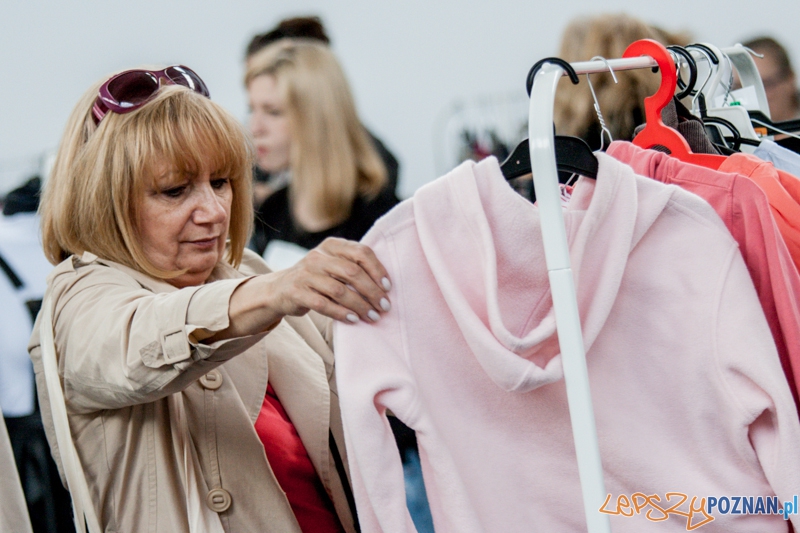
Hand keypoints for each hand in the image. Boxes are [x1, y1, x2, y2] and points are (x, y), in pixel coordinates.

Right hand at [262, 237, 391, 323]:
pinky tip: (354, 320)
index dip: (377, 270)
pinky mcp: (296, 292)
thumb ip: (353, 267)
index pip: (361, 252)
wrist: (280, 289)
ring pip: (339, 290)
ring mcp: (305, 274)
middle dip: (372, 292)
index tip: (388, 288)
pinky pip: (323, 304)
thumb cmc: (317, 278)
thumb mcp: (332, 264)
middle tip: (384, 307)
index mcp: (331, 245)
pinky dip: (342, 313)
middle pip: (352, 272)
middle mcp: (317, 256)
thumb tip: (385, 287)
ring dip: (360, 306)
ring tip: (372, 316)